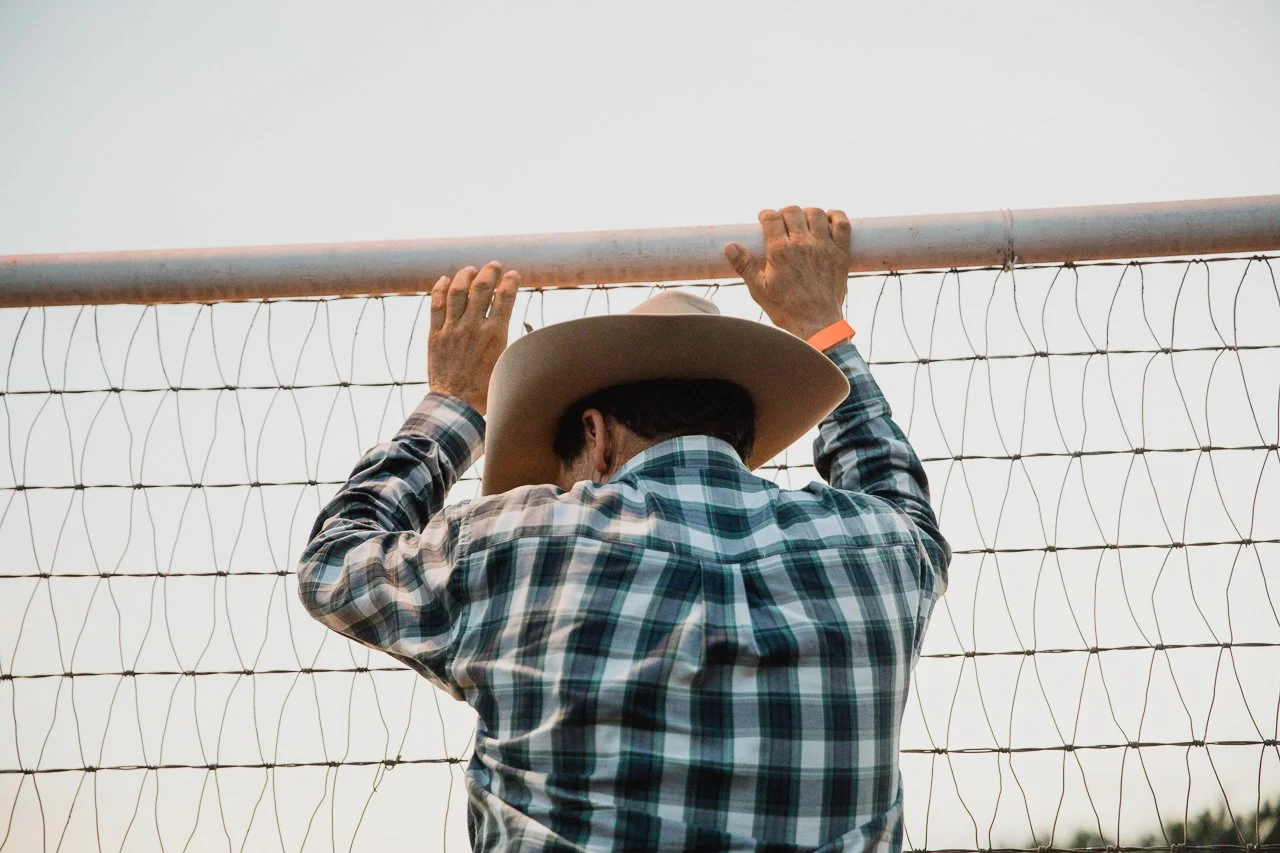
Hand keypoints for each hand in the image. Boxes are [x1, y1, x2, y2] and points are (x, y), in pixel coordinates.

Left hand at [428, 261, 519, 414]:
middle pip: (481, 288)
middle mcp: (473, 327)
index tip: (513, 275)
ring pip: (457, 292)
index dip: (510, 282)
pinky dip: (440, 289)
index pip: (505, 297)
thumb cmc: (486, 390)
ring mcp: (452, 330)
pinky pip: (436, 305)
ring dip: (465, 276)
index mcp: (495, 335)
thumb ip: (515, 343)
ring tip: (470, 269)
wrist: (456, 404)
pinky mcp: (435, 335)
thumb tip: (525, 328)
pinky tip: (445, 280)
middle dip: (489, 272)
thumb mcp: (508, 366)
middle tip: (494, 266)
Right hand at [724, 206, 851, 340]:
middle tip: (782, 223)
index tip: (764, 219)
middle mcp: (803, 244)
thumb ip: (744, 266)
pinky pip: (842, 224)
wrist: (816, 324)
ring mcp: (824, 247)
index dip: (766, 215)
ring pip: (816, 213)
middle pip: (793, 211)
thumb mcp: (759, 289)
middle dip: (784, 213)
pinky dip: (835, 216)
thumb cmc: (785, 309)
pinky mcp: (841, 253)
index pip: (772, 218)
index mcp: (780, 251)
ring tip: (802, 222)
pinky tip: (828, 219)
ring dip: (807, 213)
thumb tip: (730, 246)